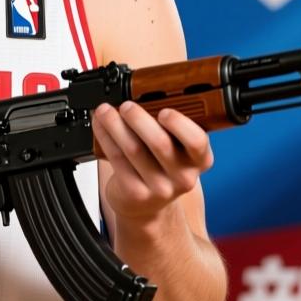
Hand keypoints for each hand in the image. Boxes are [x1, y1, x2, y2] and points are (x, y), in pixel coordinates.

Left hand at [93, 102, 213, 226]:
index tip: (164, 111)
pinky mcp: (136, 193)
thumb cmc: (161, 167)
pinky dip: (106, 138)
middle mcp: (183, 176)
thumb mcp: (176, 150)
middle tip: (126, 106)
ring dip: (115, 125)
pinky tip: (101, 126)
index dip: (180, 125)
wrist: (146, 204)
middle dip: (139, 119)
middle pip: (160, 144)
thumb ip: (169, 128)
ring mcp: (160, 188)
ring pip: (134, 150)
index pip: (197, 142)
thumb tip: (143, 95)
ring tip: (105, 111)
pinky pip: (117, 160)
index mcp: (199, 159)